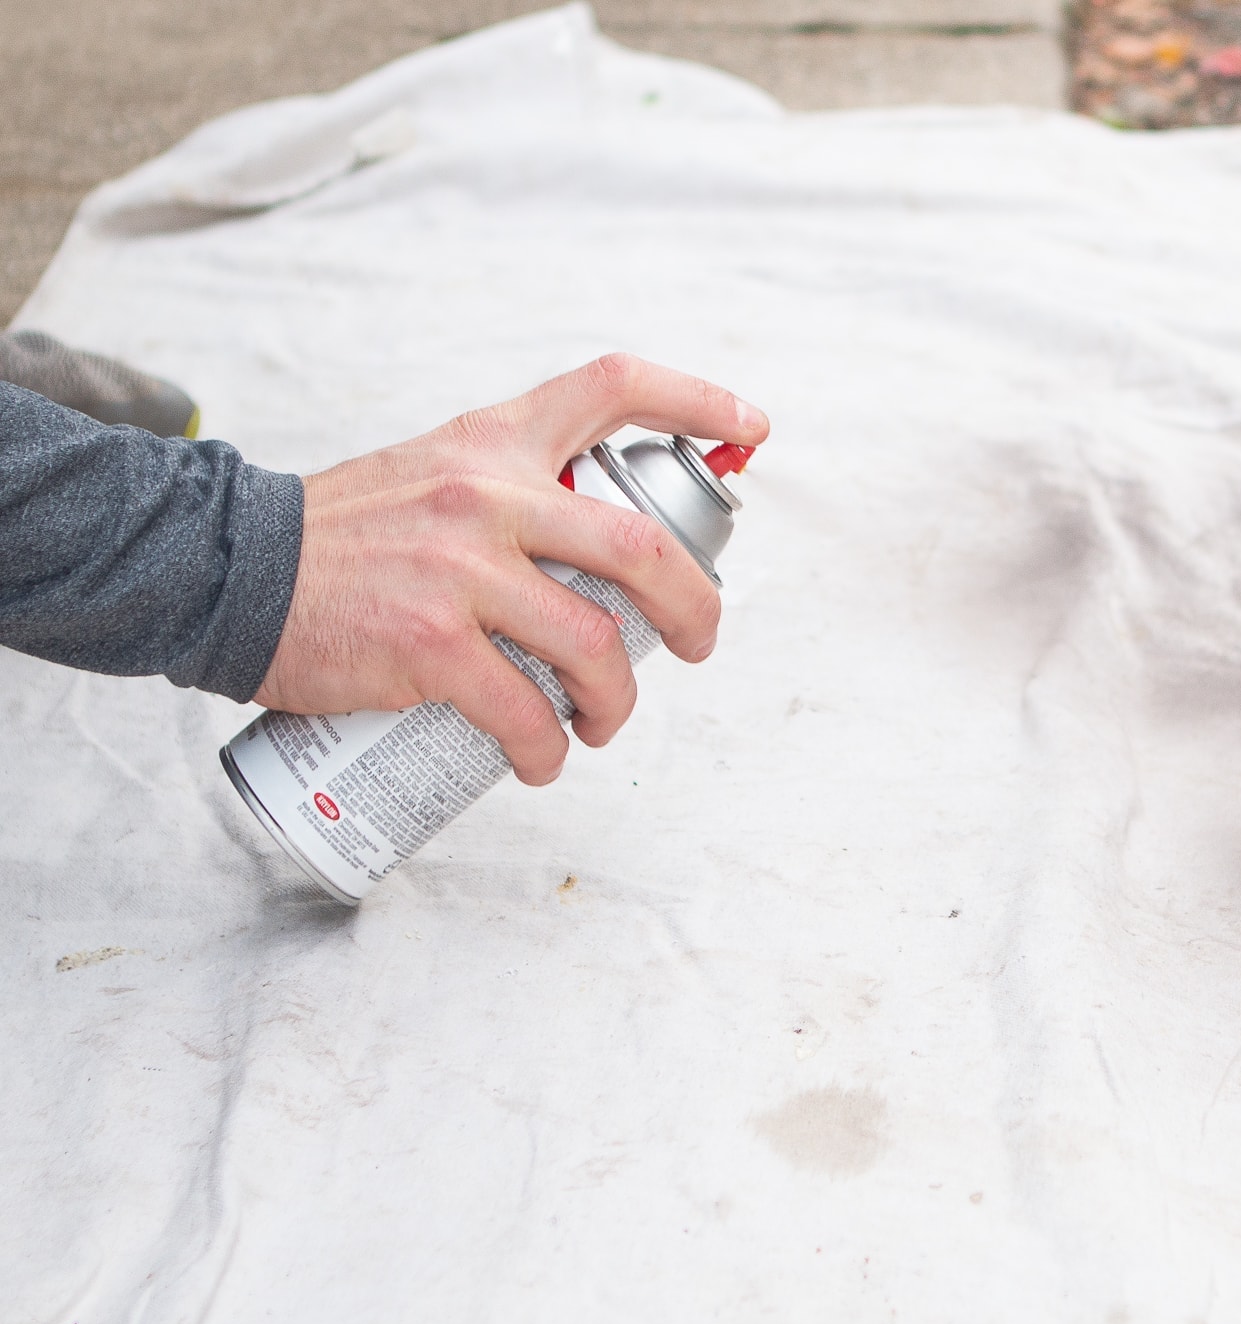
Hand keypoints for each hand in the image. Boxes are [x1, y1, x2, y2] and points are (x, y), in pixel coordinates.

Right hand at [253, 354, 769, 784]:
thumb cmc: (343, 536)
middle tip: (697, 644)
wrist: (228, 572)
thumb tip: (600, 549)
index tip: (754, 430)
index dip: (698, 402)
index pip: (612, 387)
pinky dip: (546, 749)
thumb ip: (510, 490)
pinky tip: (538, 760)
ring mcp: (461, 570)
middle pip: (642, 548)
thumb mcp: (434, 473)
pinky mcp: (429, 644)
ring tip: (600, 721)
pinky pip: (524, 711)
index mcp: (495, 440)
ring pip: (594, 646)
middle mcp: (489, 494)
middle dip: (695, 608)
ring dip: (617, 702)